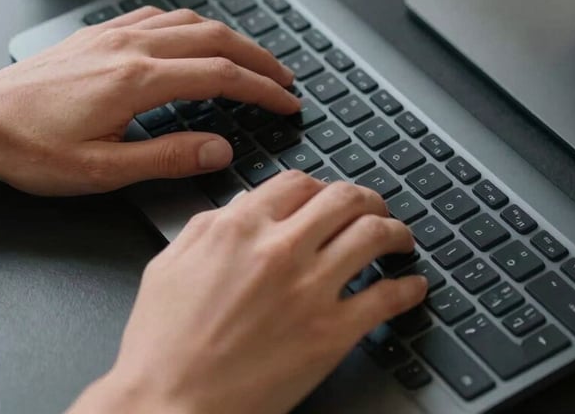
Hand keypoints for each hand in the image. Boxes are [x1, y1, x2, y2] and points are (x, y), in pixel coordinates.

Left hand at [0, 7, 298, 193]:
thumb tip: (220, 149)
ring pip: (190, 21)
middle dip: (258, 57)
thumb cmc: (31, 149)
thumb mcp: (101, 170)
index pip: (221, 76)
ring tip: (251, 57)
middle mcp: (131, 47)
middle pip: (215, 39)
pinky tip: (195, 35)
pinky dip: (190, 23)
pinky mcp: (100, 34)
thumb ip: (168, 157)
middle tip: (285, 77)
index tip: (287, 102)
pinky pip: (158, 15)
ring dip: (229, 37)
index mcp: (137, 80)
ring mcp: (115, 34)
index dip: (262, 89)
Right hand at [68, 171, 427, 413]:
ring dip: (395, 232)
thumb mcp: (171, 264)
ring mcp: (309, 289)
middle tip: (375, 208)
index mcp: (240, 228)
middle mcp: (280, 248)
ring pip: (372, 236)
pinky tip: (412, 287)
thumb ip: (209, 225)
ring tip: (401, 238)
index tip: (328, 196)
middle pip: (344, 199)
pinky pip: (386, 298)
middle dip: (367, 198)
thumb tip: (243, 204)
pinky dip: (408, 288)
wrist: (167, 407)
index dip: (320, 185)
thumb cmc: (161, 344)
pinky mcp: (330, 334)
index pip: (297, 183)